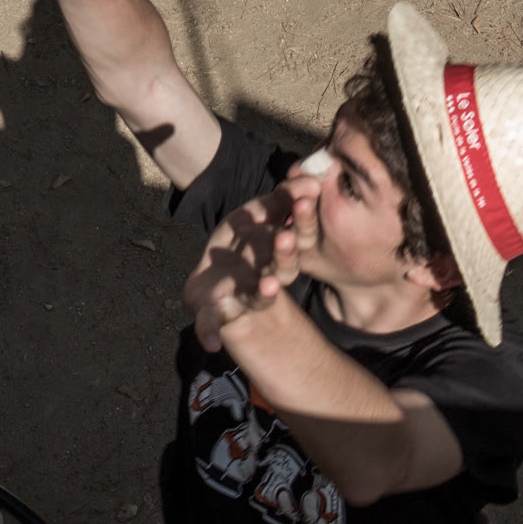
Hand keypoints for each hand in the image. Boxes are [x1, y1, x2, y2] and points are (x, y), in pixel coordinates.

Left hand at [182, 180, 312, 352]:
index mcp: (277, 253)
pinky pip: (215, 323)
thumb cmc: (241, 245)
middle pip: (282, 269)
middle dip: (283, 255)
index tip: (306, 199)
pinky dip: (211, 332)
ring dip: (264, 292)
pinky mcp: (218, 312)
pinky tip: (211, 344)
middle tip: (284, 238)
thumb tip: (311, 180)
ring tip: (269, 285)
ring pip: (258, 297)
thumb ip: (281, 200)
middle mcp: (266, 277)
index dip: (302, 222)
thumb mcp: (257, 216)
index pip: (297, 238)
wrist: (213, 280)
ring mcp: (244, 297)